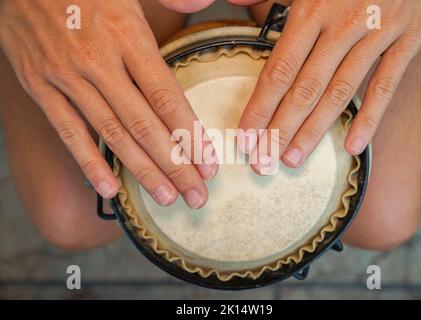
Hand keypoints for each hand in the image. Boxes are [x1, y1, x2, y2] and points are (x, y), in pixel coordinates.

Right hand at [0, 0, 217, 207]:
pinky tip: (110, 189)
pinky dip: (88, 162)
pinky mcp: (39, 86)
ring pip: (111, 134)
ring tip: (167, 198)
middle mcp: (99, 61)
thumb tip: (200, 5)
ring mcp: (66, 76)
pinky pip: (67, 131)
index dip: (190, 136)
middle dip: (175, 165)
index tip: (208, 164)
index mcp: (127, 35)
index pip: (166, 98)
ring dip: (142, 171)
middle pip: (145, 125)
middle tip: (197, 195)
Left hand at [238, 0, 420, 172]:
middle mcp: (342, 25)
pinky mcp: (407, 40)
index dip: (260, 108)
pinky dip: (370, 118)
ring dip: (314, 131)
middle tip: (262, 162)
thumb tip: (234, 5)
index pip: (278, 70)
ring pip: (340, 93)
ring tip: (293, 160)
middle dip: (280, 130)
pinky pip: (386, 85)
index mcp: (311, 9)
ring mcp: (377, 33)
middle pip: (305, 89)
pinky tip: (352, 147)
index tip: (246, 137)